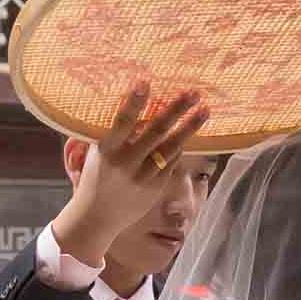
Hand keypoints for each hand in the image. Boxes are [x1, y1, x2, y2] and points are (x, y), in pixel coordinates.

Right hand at [55, 80, 210, 265]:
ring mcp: (142, 177)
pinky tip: (190, 131)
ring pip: (170, 148)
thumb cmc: (96, 177)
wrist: (95, 218)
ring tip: (205, 110)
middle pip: (155, 132)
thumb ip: (112, 133)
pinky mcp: (155, 188)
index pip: (122, 122)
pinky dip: (180, 146)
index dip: (134, 102)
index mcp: (106, 150)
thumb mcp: (97, 153)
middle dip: (176, 110)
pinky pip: (172, 162)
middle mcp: (125, 163)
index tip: (145, 81)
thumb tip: (130, 102)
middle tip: (193, 92)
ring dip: (189, 128)